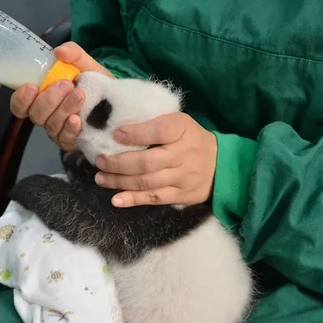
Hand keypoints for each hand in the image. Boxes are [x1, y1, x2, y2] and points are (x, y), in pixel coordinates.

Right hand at [10, 41, 112, 150]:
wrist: (115, 99)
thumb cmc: (93, 82)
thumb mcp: (85, 64)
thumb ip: (73, 53)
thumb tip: (59, 52)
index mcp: (41, 97)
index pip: (19, 105)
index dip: (21, 98)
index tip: (32, 86)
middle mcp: (46, 115)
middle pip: (36, 114)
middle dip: (49, 99)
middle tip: (66, 84)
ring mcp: (57, 130)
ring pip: (51, 125)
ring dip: (64, 109)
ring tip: (79, 95)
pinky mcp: (71, 140)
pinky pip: (65, 138)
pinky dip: (70, 128)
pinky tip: (77, 119)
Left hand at [93, 113, 217, 206]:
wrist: (222, 166)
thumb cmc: (191, 139)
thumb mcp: (179, 122)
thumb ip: (154, 124)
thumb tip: (118, 130)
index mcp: (182, 129)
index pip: (158, 131)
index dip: (135, 134)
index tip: (115, 134)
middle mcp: (184, 154)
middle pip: (147, 161)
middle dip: (118, 163)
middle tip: (99, 161)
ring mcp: (184, 177)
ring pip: (147, 182)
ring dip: (119, 181)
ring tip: (101, 178)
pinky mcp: (182, 195)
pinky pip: (154, 198)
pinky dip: (133, 200)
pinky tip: (116, 199)